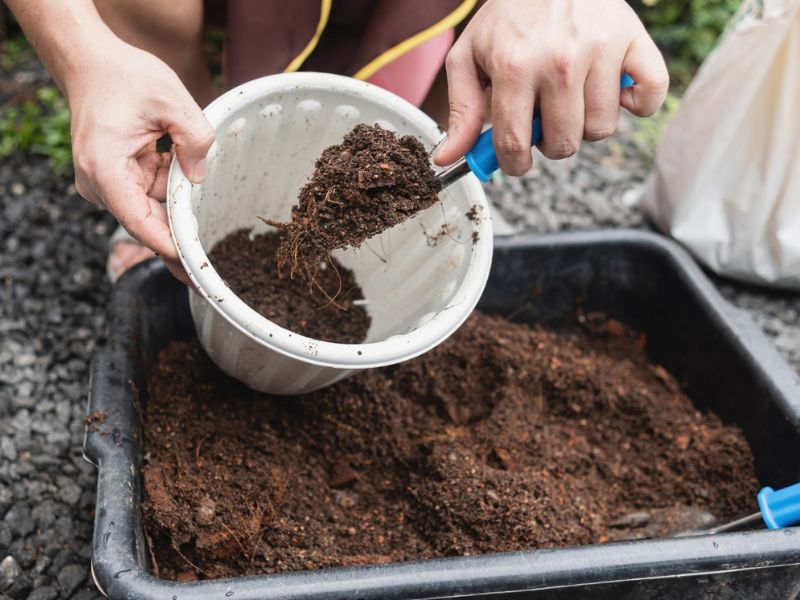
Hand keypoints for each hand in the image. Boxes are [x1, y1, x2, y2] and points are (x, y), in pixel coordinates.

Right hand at [66, 35, 214, 282]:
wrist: (91, 62)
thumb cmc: (124, 76)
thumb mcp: (171, 101)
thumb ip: (194, 139)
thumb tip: (200, 178)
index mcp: (105, 169)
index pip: (140, 222)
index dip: (170, 248)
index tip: (195, 269)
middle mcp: (99, 183)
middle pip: (146, 224)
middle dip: (179, 244)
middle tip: (208, 277)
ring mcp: (106, 183)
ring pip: (151, 211)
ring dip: (180, 213)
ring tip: (211, 235)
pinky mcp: (118, 178)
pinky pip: (150, 195)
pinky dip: (172, 195)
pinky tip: (193, 193)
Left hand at [434, 0, 668, 174]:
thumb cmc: (507, 17)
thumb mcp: (469, 57)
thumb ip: (461, 111)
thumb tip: (448, 158)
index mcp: (513, 67)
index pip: (515, 143)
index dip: (514, 163)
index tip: (517, 160)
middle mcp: (559, 60)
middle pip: (563, 143)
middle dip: (550, 143)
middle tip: (544, 118)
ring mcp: (600, 50)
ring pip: (601, 129)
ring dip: (586, 125)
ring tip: (573, 98)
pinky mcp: (634, 39)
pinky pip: (650, 96)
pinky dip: (637, 104)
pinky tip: (614, 91)